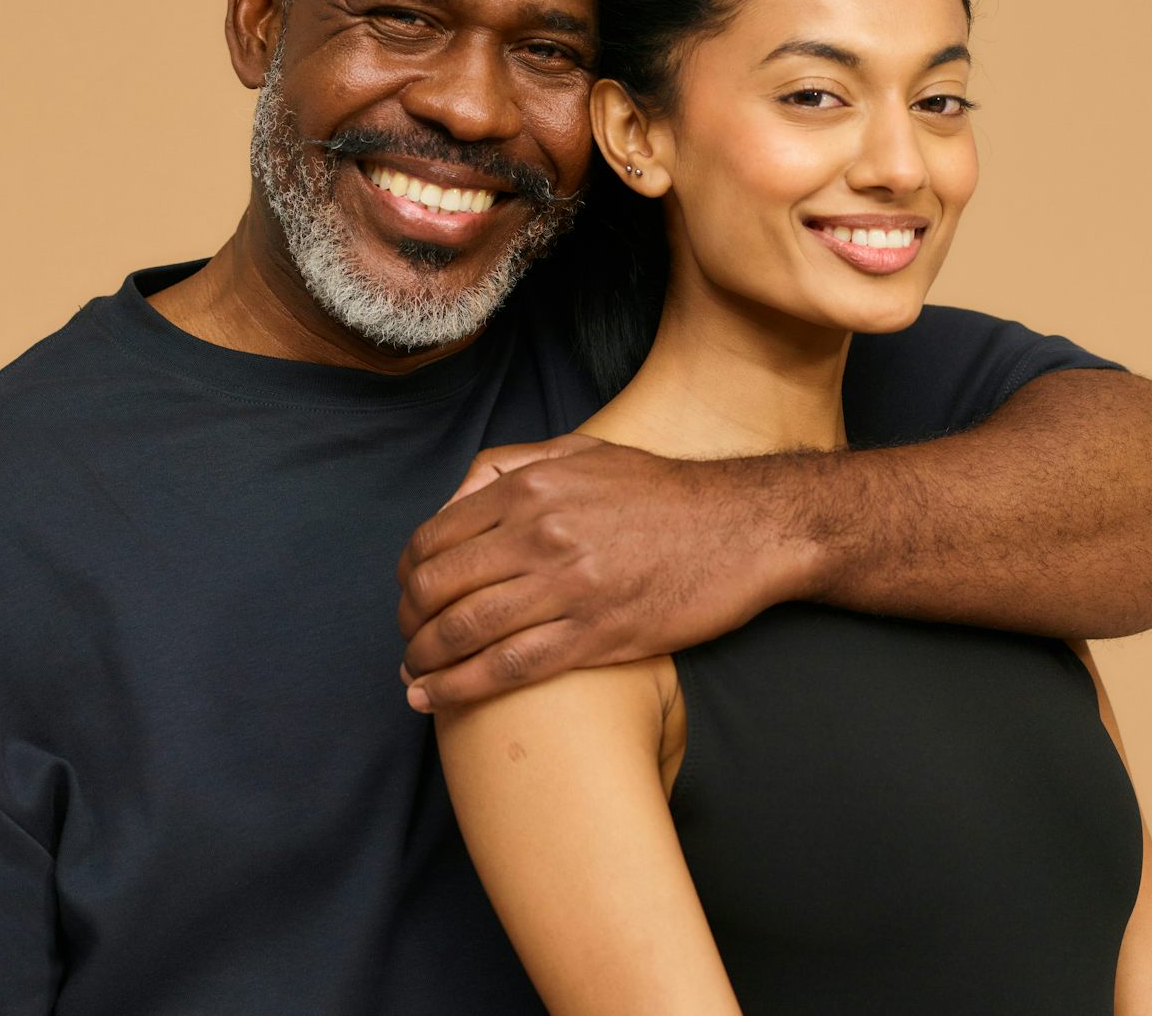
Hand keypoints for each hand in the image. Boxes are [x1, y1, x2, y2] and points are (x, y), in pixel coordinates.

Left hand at [396, 438, 806, 710]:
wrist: (743, 528)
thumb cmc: (663, 492)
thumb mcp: (584, 451)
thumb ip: (516, 465)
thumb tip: (461, 496)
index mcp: (532, 488)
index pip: (434, 538)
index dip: (408, 576)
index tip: (410, 596)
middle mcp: (541, 534)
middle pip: (437, 588)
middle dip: (409, 622)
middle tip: (410, 640)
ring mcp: (568, 587)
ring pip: (464, 631)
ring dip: (424, 661)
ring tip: (413, 678)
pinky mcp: (597, 635)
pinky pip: (508, 668)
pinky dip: (459, 688)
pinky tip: (436, 700)